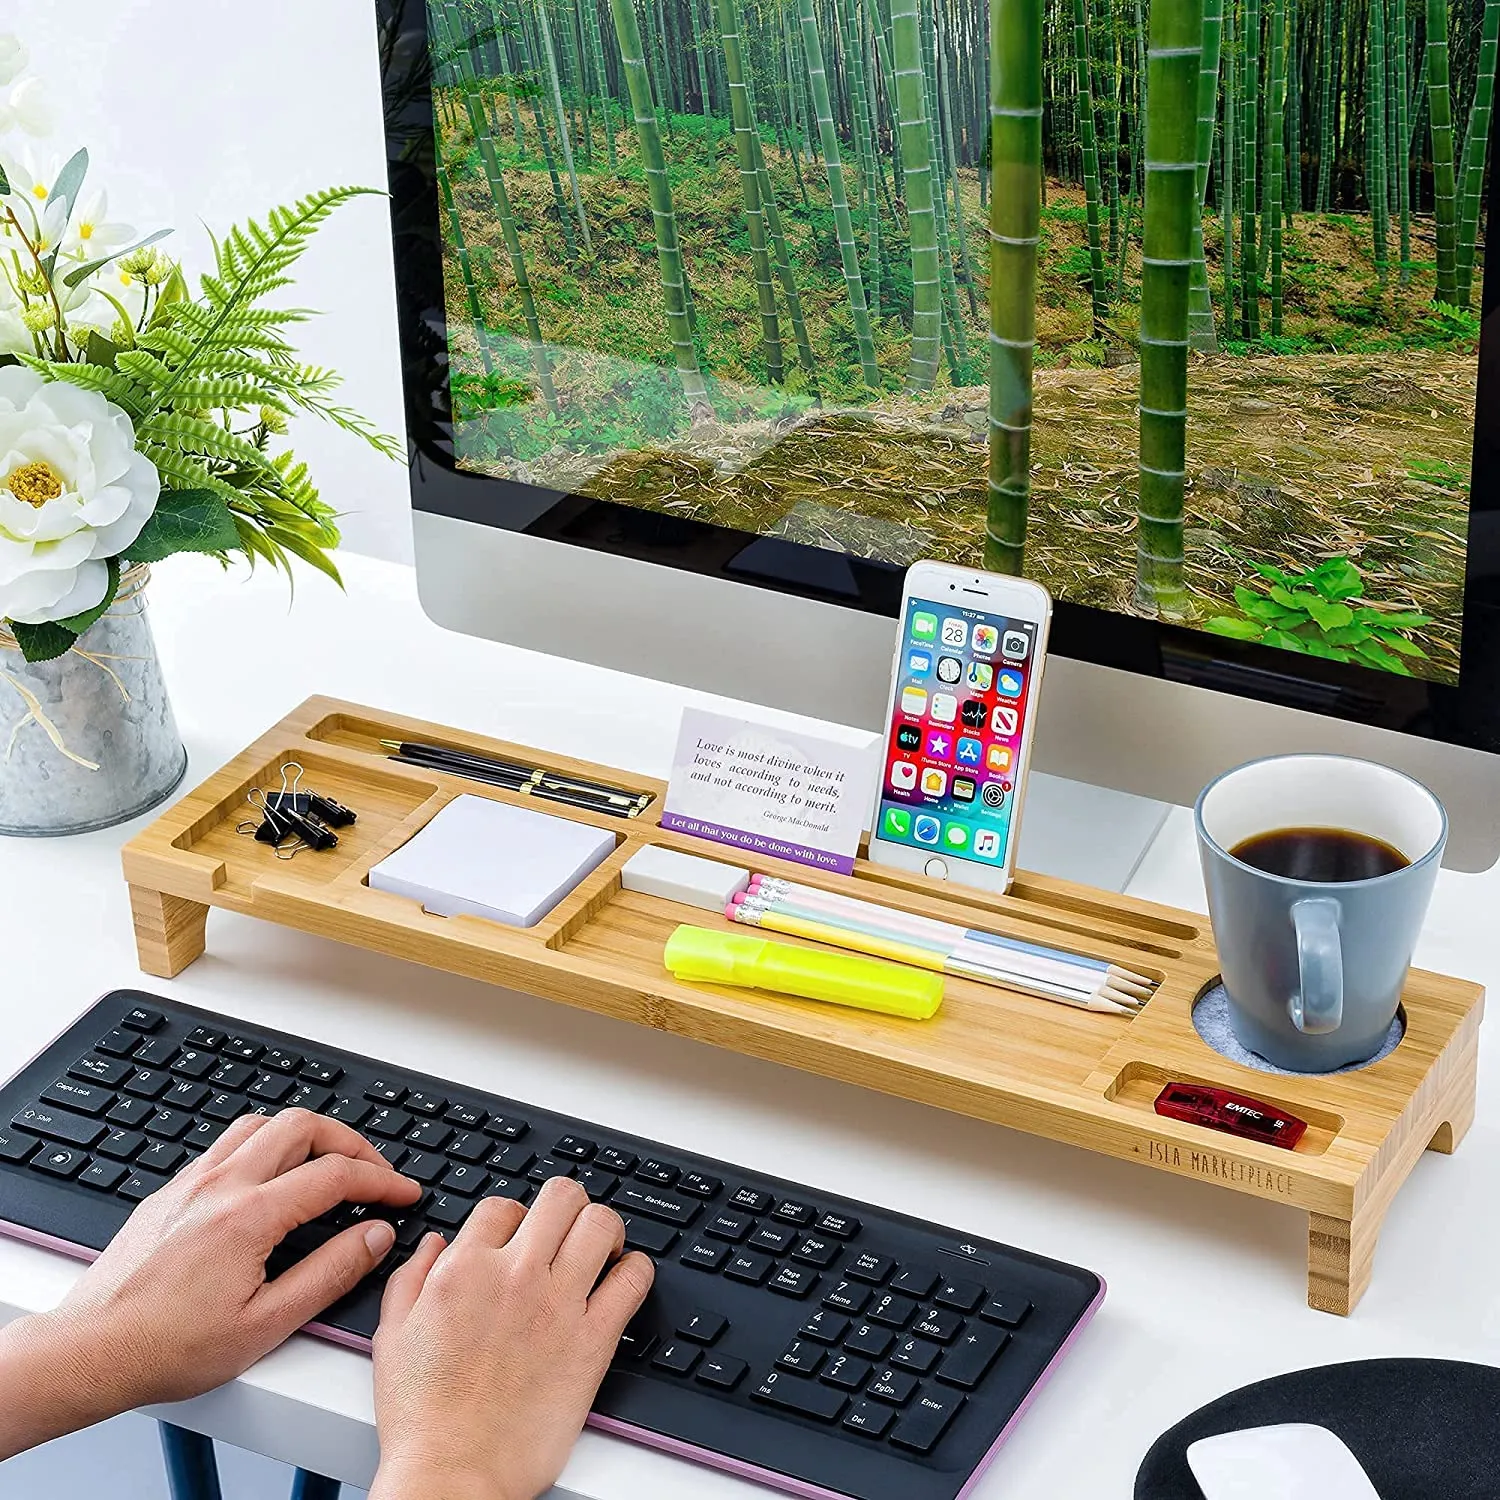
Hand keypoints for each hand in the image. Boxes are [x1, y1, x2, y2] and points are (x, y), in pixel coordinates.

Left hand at [0, 1107, 420, 1455]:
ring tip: (328, 1164)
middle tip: (373, 1171)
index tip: (403, 1193)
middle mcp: (220, 1185)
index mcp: (249, 1216)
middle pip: (302, 1126)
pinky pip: (228, 1143)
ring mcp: (191, 1182)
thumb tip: (375, 1237)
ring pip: (262, 1124)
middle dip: (350, 1142)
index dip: (382, 1180)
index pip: (336, 1175)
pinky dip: (265, 1145)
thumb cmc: (168, 1347)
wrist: (89, 1351)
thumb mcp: (265, 1324)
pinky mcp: (170, 1190)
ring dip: (306, 1135)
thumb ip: (330, 1274)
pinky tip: (272, 1177)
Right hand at [370, 1177, 655, 1499]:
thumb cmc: (422, 1418)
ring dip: (604, 1228)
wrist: (453, 1474)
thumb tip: (435, 1244)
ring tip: (602, 1246)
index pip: (503, 1205)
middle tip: (567, 1226)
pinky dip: (636, 1270)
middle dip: (566, 1204)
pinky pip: (632, 1281)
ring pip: (601, 1224)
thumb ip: (411, 1278)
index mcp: (465, 1270)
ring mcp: (558, 1305)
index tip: (519, 1236)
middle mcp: (515, 1276)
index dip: (513, 1217)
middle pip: (561, 1197)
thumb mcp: (392, 1337)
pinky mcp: (593, 1340)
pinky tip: (625, 1278)